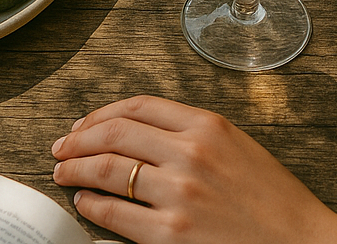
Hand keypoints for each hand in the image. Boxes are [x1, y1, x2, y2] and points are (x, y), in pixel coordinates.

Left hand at [51, 95, 336, 243]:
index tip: (85, 123)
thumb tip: (138, 133)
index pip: (137, 106)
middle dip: (78, 139)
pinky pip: (115, 213)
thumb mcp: (237, 146)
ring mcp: (179, 194)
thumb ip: (191, 133)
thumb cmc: (274, 201)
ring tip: (63, 173)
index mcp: (206, 125)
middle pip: (114, 133)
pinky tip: (84, 203)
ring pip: (107, 169)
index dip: (102, 113)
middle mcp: (189, 152)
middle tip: (61, 148)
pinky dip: (91, 206)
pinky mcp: (172, 235)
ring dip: (76, 171)